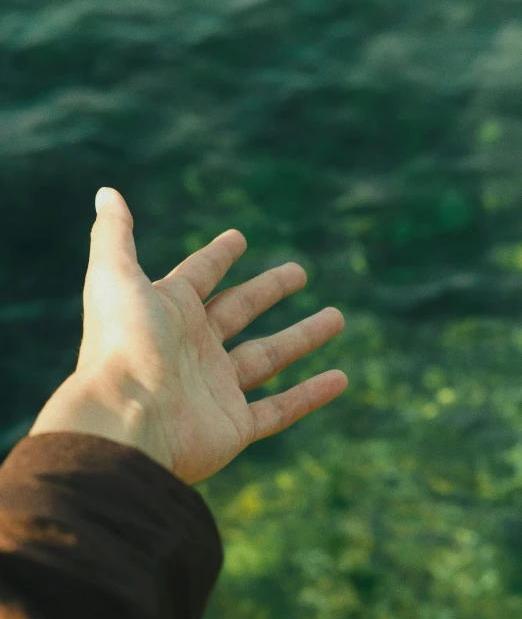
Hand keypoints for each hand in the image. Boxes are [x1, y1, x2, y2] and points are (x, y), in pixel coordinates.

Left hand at [77, 187, 347, 484]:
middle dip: (270, 290)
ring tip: (338, 317)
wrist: (126, 422)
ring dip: (303, 337)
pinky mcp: (234, 426)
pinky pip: (280, 410)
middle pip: (239, 311)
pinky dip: (310, 396)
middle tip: (300, 271)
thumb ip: (114, 234)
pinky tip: (340, 379)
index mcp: (168, 312)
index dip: (217, 256)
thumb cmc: (121, 346)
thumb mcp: (115, 277)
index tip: (238, 238)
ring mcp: (215, 389)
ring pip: (268, 357)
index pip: (198, 276)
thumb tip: (106, 192)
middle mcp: (192, 348)